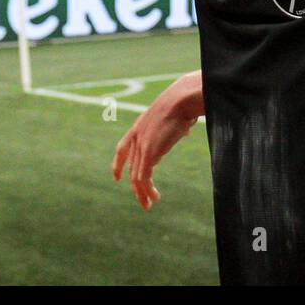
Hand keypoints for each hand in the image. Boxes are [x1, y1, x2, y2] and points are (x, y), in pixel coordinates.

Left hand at [112, 71, 204, 209]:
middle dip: (136, 187)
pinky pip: (144, 177)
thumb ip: (176, 124)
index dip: (118, 164)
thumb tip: (187, 127)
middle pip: (131, 168)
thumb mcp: (174, 115)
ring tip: (149, 204)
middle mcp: (136, 137)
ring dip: (142, 193)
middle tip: (142, 200)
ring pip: (136, 176)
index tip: (117, 177)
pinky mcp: (149, 153)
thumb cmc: (183, 103)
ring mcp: (141, 145)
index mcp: (139, 127)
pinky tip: (155, 197)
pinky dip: (148, 190)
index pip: (122, 149)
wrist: (180, 100)